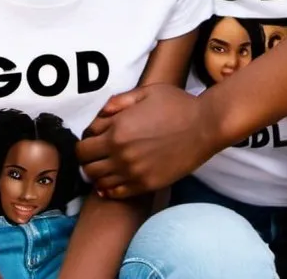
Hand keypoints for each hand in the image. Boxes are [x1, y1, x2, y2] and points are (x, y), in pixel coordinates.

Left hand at [77, 86, 216, 196]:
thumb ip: (118, 102)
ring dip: (97, 174)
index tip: (95, 137)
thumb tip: (100, 114)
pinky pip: (117, 193)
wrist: (204, 126)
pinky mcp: (147, 184)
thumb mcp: (145, 93)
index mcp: (117, 130)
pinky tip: (113, 181)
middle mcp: (121, 154)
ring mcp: (134, 172)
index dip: (86, 140)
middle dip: (87, 159)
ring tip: (106, 165)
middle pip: (86, 166)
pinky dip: (109, 189)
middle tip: (97, 152)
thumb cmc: (176, 104)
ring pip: (98, 182)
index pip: (83, 145)